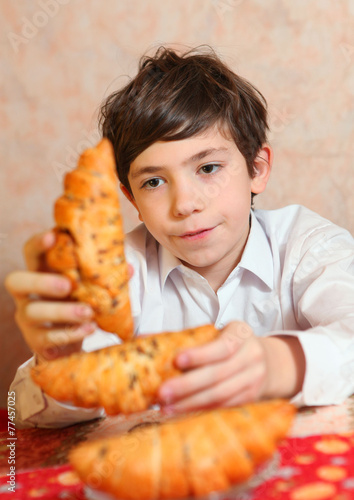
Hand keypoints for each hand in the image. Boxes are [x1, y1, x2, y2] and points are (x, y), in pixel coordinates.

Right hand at [5, 231, 95, 360]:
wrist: (69, 340)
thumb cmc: (76, 303)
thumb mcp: (87, 286)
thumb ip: (103, 276)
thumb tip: (129, 268)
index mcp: (39, 272)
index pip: (30, 252)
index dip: (38, 243)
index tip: (53, 236)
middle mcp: (26, 293)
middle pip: (16, 281)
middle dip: (42, 281)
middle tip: (68, 285)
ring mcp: (27, 317)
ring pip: (33, 311)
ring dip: (62, 311)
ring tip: (88, 313)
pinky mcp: (35, 340)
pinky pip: (47, 337)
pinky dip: (70, 333)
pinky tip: (89, 329)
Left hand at [158, 321, 304, 412]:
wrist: (268, 361)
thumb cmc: (231, 343)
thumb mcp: (218, 332)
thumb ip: (187, 337)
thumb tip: (144, 339)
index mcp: (241, 334)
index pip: (222, 346)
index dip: (200, 354)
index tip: (176, 359)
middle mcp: (252, 356)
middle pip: (218, 375)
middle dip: (188, 386)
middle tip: (162, 393)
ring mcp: (254, 380)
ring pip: (220, 395)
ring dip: (191, 403)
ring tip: (166, 407)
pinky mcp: (251, 399)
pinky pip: (224, 406)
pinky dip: (202, 410)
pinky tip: (182, 411)